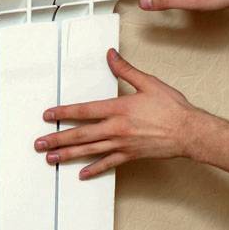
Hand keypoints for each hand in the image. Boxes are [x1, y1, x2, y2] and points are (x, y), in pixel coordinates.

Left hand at [34, 49, 201, 179]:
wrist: (189, 131)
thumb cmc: (171, 108)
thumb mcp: (148, 83)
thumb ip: (125, 70)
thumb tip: (111, 55)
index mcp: (119, 108)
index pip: (84, 111)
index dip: (64, 113)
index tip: (48, 116)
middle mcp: (116, 128)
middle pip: (81, 134)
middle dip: (57, 139)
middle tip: (39, 144)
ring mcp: (122, 144)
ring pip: (89, 151)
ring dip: (68, 155)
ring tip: (51, 158)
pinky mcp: (130, 155)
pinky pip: (108, 164)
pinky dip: (94, 169)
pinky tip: (82, 174)